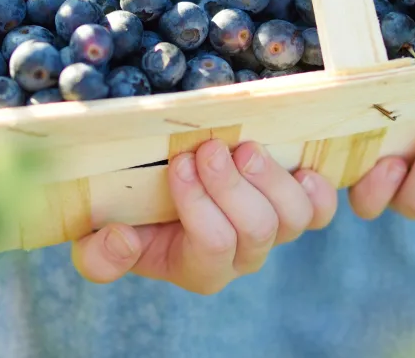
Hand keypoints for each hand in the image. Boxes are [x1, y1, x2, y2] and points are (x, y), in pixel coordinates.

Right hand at [71, 139, 336, 293]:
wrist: (149, 189)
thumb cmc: (122, 212)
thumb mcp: (93, 238)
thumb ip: (100, 256)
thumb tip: (122, 239)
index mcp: (197, 268)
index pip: (212, 246)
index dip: (200, 206)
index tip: (179, 163)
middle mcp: (241, 255)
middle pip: (258, 230)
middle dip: (234, 186)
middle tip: (211, 148)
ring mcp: (272, 229)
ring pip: (295, 217)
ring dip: (270, 178)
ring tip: (243, 147)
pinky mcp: (293, 204)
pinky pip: (320, 207)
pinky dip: (314, 186)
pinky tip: (294, 165)